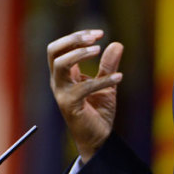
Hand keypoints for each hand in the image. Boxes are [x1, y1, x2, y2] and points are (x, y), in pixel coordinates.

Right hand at [47, 30, 123, 160]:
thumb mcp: (106, 84)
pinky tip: (119, 77)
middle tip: (95, 37)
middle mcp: (58, 82)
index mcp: (63, 75)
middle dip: (73, 39)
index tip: (99, 33)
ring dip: (79, 54)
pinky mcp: (70, 105)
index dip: (77, 37)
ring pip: (60, 64)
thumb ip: (108, 65)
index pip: (60, 47)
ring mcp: (62, 93)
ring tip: (98, 50)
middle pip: (54, 51)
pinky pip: (84, 87)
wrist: (97, 139)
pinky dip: (103, 80)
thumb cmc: (97, 112)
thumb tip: (116, 44)